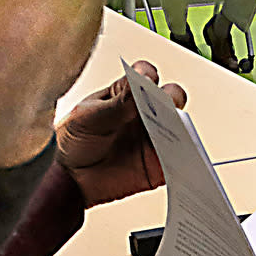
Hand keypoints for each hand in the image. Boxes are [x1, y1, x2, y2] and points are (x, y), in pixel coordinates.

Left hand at [55, 61, 185, 207]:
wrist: (71, 180)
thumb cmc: (76, 142)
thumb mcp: (90, 118)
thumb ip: (116, 103)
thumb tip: (139, 82)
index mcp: (126, 94)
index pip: (144, 76)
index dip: (148, 75)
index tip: (147, 80)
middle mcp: (145, 113)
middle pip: (170, 97)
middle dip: (172, 98)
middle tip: (164, 106)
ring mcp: (154, 137)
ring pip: (180, 126)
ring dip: (181, 129)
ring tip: (172, 134)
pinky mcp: (159, 163)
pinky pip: (179, 159)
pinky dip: (184, 159)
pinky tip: (177, 158)